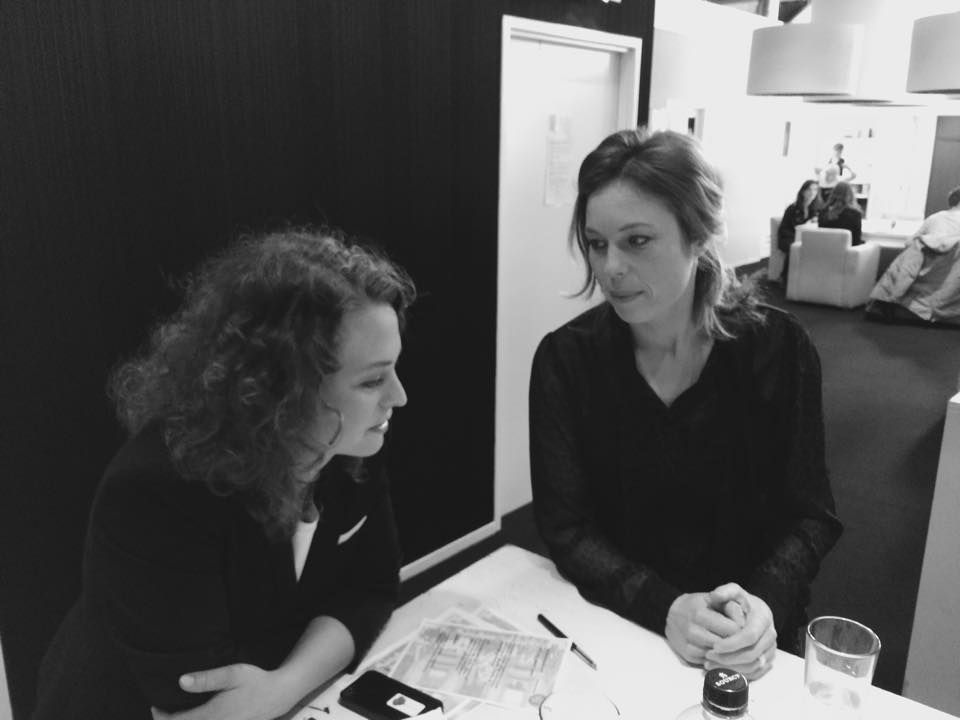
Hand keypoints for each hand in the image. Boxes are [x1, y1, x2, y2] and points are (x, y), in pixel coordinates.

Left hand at [150, 663, 293, 719]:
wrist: (278, 695)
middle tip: (161, 710)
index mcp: (212, 715)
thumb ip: (207, 679)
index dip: (162, 716)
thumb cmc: (256, 681)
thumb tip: (181, 681)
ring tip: (174, 714)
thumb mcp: (233, 674)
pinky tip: (195, 716)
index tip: (156, 704)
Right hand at [665, 593, 745, 665]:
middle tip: (741, 639)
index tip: (744, 627)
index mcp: (700, 614)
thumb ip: (730, 606)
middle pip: (726, 645)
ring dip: (729, 653)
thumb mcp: (713, 599)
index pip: (732, 629)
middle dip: (736, 643)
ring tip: (732, 645)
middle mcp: (693, 631)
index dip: (742, 629)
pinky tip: (721, 652)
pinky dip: (719, 659)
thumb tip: (744, 621)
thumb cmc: (698, 605)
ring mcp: (689, 646)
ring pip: (719, 656)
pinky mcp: (688, 657)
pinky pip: (711, 662)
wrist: (672, 614)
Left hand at [704, 584, 776, 679]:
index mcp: (763, 618)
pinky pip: (756, 672)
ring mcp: (771, 648)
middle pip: (752, 654)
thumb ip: (725, 591)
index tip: (714, 646)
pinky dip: (738, 674)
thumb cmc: (741, 601)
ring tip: (710, 664)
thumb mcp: (734, 592)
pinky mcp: (768, 659)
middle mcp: (770, 635)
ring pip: (754, 666)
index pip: (749, 636)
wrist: (754, 610)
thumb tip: (715, 595)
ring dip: (731, 668)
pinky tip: (721, 670)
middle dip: (729, 658)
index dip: (732, 643)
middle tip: (709, 656)